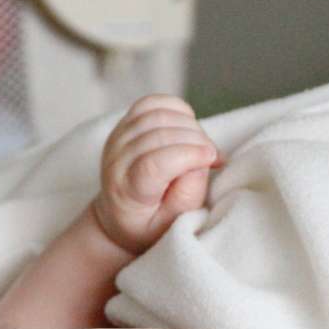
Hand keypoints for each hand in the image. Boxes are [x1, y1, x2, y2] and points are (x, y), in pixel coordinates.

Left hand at [93, 94, 220, 253]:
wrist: (120, 216)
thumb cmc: (150, 224)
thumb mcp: (172, 225)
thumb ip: (187, 195)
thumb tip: (201, 158)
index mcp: (126, 192)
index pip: (153, 163)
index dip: (188, 155)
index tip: (212, 158)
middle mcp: (116, 161)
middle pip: (159, 134)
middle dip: (196, 140)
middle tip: (212, 156)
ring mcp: (118, 138)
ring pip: (157, 114)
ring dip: (189, 125)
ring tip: (201, 145)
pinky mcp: (125, 124)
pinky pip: (153, 103)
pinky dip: (177, 109)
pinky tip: (188, 125)